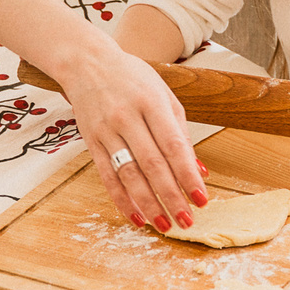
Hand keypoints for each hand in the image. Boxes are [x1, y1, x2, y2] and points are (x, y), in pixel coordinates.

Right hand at [60, 41, 205, 229]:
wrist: (87, 63)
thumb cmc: (133, 78)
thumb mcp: (164, 95)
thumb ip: (181, 133)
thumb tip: (198, 170)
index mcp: (151, 103)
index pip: (173, 145)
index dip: (187, 174)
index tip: (202, 198)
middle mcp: (127, 118)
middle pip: (151, 164)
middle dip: (171, 196)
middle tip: (187, 220)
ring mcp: (106, 131)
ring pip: (128, 175)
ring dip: (148, 204)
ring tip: (165, 225)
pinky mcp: (91, 142)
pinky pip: (107, 177)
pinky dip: (121, 200)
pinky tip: (136, 217)